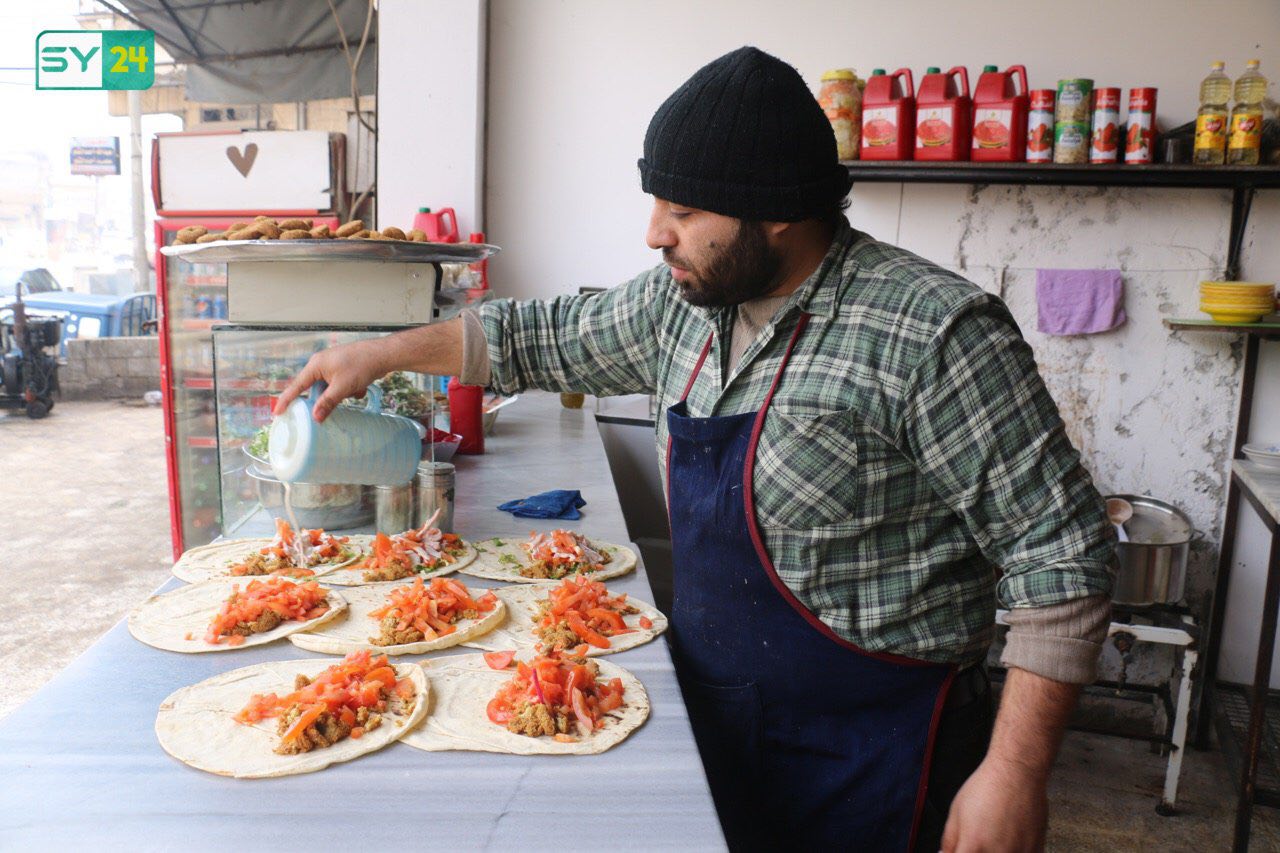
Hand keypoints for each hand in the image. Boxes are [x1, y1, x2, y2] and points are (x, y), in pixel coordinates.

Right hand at [273, 339, 387, 422]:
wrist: (382, 355)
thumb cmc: (361, 364)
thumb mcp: (342, 387)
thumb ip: (327, 402)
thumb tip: (316, 417)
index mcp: (315, 365)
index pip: (296, 386)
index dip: (286, 400)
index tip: (277, 412)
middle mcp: (321, 364)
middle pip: (316, 389)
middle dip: (328, 397)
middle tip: (333, 403)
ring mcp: (333, 367)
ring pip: (331, 389)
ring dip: (342, 394)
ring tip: (354, 388)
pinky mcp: (344, 370)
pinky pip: (341, 386)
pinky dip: (350, 390)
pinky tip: (361, 386)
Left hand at [941, 756, 1046, 851]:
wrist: (1016, 773)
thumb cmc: (985, 788)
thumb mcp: (956, 812)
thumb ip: (949, 840)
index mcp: (973, 846)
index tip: (961, 848)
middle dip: (976, 850)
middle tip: (978, 839)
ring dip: (995, 851)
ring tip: (995, 835)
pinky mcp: (1036, 851)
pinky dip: (1013, 851)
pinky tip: (1010, 840)